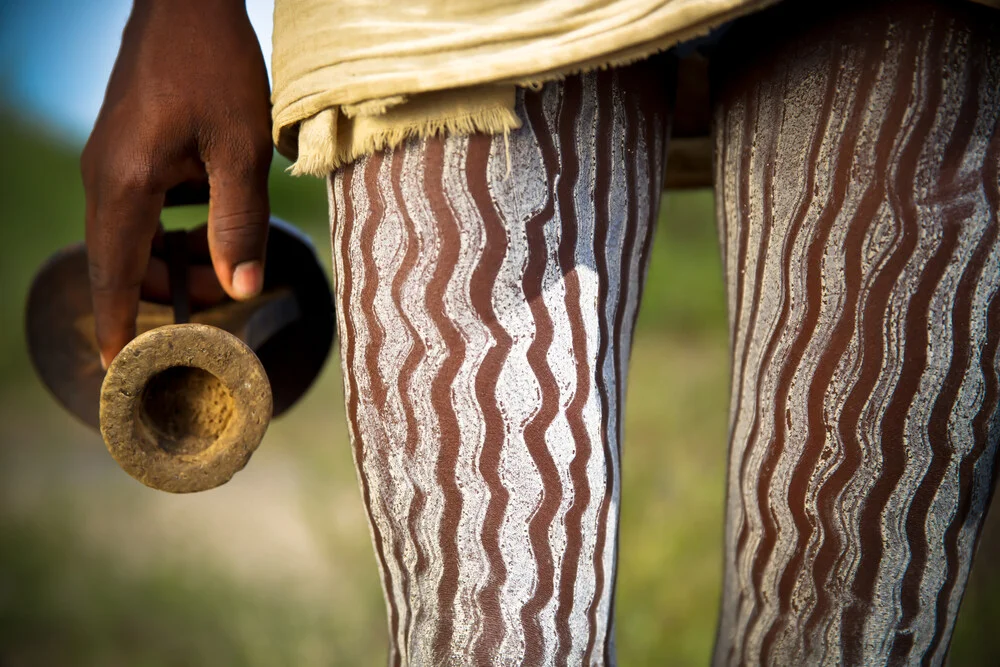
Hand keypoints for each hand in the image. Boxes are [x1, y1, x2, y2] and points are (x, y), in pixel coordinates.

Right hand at [81, 0, 272, 367]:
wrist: (187, 1)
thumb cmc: (217, 66)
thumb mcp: (242, 149)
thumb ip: (241, 223)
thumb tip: (243, 289)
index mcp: (126, 186)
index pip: (116, 275)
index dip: (121, 326)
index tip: (122, 371)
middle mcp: (106, 179)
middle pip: (125, 263)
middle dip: (167, 294)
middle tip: (216, 309)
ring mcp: (111, 164)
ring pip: (135, 239)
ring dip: (176, 261)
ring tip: (226, 268)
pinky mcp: (126, 152)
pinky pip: (144, 211)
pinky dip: (174, 232)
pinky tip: (213, 225)